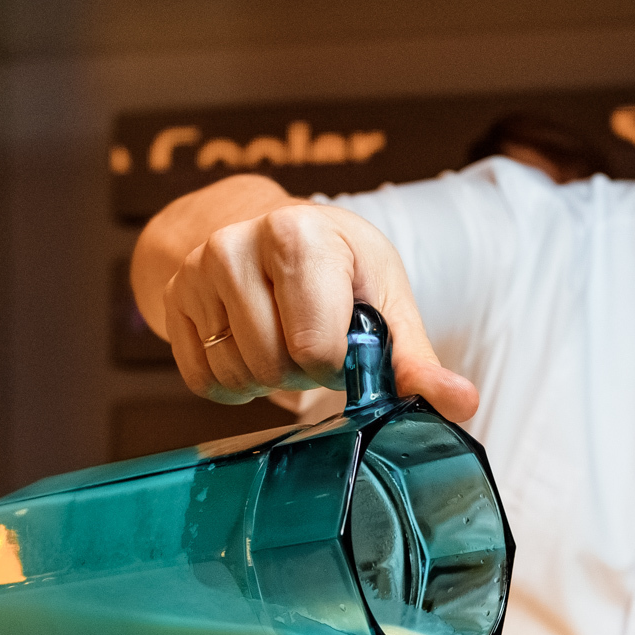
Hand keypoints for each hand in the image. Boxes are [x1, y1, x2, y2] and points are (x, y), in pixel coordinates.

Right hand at [157, 199, 477, 421]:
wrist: (268, 230)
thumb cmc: (339, 266)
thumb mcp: (385, 300)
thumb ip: (417, 361)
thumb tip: (463, 404)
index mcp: (299, 233)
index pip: (315, 349)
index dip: (338, 363)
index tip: (345, 339)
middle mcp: (236, 244)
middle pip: (273, 367)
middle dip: (302, 371)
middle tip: (313, 340)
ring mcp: (196, 272)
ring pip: (236, 376)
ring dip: (268, 377)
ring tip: (283, 337)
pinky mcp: (171, 301)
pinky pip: (203, 380)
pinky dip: (233, 381)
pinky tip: (251, 345)